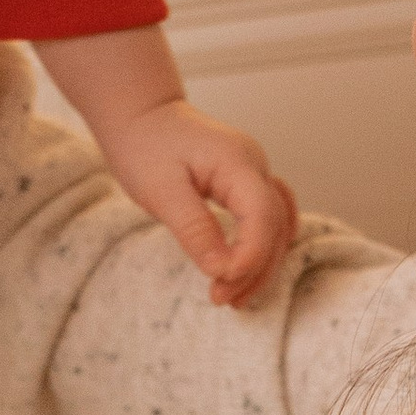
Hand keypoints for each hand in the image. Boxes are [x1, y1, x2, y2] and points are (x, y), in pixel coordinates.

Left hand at [96, 96, 297, 306]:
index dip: (250, 255)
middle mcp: (254, 164)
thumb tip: (220, 268)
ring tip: (234, 297)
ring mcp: (253, 170)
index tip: (223, 283)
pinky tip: (251, 268)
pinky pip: (267, 216)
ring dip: (260, 263)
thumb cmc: (145, 145)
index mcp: (237, 161)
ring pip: (275, 224)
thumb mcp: (160, 191)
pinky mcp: (244, 180)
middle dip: (252, 268)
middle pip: (274, 225)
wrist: (140, 115)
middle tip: (222, 299)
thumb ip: (194, 228)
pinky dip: (262, 245)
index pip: (262, 215)